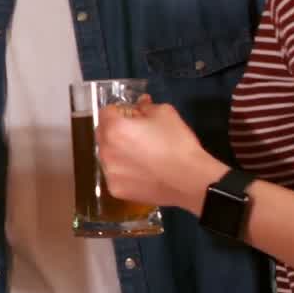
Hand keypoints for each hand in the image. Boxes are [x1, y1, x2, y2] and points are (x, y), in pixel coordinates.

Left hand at [96, 98, 226, 214]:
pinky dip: (123, 171)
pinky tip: (142, 172)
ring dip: (117, 151)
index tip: (132, 116)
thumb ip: (147, 107)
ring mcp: (108, 172)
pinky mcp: (115, 189)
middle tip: (136, 134)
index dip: (119, 111)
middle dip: (115, 130)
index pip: (105, 112)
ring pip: (107, 156)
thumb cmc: (178, 143)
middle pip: (102, 134)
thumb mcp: (166, 114)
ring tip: (140, 156)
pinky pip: (114, 175)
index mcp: (114, 129)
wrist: (191, 180)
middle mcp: (105, 151)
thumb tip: (141, 103)